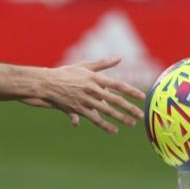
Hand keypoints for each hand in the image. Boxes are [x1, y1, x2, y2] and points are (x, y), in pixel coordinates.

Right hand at [26, 57, 146, 133]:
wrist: (47, 84)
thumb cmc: (67, 73)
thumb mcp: (85, 66)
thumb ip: (103, 64)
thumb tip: (119, 59)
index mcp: (95, 77)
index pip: (118, 85)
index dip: (131, 91)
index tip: (142, 96)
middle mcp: (92, 89)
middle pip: (115, 100)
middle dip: (129, 108)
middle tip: (140, 114)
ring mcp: (86, 100)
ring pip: (107, 111)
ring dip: (120, 118)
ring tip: (131, 123)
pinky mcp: (79, 109)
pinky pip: (95, 119)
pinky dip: (105, 125)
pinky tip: (114, 130)